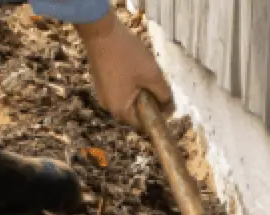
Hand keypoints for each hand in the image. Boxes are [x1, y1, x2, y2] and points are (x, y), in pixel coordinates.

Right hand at [75, 12, 172, 129]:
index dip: (157, 117)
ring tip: (148, 77)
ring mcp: (102, 94)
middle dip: (148, 103)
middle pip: (134, 113)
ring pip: (126, 100)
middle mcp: (108, 107)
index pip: (142, 125)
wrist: (101, 33)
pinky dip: (129, 86)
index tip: (167, 103)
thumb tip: (169, 107)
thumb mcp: (153, 75)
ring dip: (139, 93)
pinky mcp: (100, 83)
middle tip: (159, 87)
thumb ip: (163, 95)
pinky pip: (119, 91)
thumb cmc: (128, 56)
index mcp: (120, 110)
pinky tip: (135, 71)